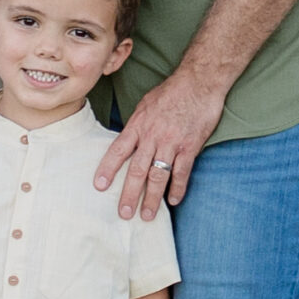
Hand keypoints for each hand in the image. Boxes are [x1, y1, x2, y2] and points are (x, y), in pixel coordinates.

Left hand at [94, 64, 225, 218]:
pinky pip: (182, 172)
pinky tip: (173, 200)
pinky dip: (178, 188)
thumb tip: (129, 141)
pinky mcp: (190, 146)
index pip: (118, 151)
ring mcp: (172, 143)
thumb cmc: (172, 92)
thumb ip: (138, 125)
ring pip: (158, 176)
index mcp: (138, 125)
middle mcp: (152, 136)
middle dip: (129, 194)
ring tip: (147, 215)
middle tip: (124, 213)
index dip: (108, 170)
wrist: (199, 82)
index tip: (99, 186)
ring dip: (152, 198)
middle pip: (137, 170)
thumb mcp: (146, 104)